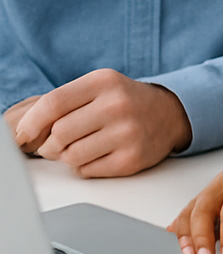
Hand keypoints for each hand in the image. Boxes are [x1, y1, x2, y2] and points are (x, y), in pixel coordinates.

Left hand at [12, 70, 190, 175]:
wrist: (169, 114)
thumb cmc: (124, 102)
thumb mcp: (98, 88)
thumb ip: (63, 103)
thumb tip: (23, 132)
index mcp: (105, 82)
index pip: (53, 103)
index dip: (31, 123)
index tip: (23, 135)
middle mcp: (118, 105)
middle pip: (58, 134)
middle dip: (51, 143)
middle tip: (59, 142)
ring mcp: (128, 133)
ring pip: (70, 156)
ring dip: (69, 156)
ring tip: (83, 146)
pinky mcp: (132, 159)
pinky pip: (87, 171)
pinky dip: (86, 166)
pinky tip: (100, 154)